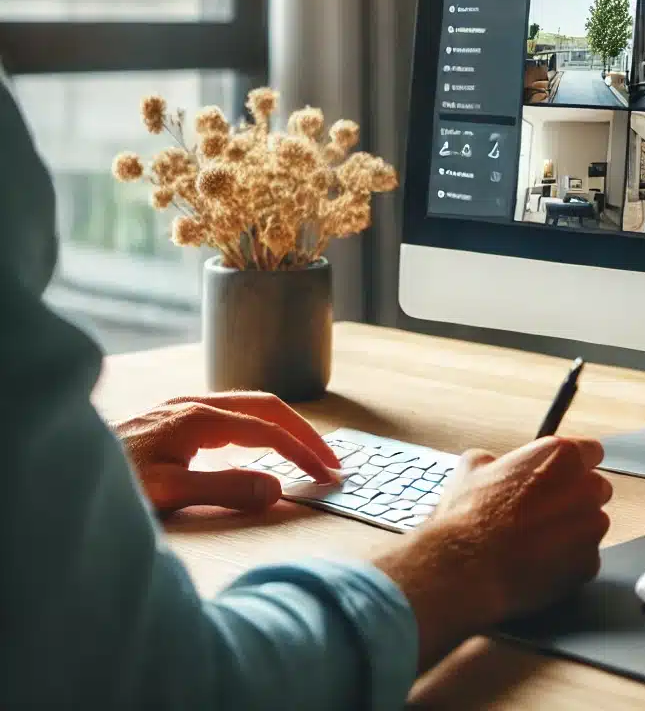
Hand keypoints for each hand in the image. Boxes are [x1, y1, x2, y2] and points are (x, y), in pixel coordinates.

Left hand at [113, 392, 340, 513]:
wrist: (61, 470)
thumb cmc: (111, 484)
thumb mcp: (169, 493)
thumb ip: (225, 489)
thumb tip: (276, 488)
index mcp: (200, 418)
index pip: (268, 429)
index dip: (302, 452)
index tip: (327, 476)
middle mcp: (195, 404)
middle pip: (267, 406)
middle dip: (303, 432)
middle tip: (331, 461)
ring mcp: (183, 406)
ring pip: (249, 405)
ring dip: (283, 427)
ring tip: (306, 452)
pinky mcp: (173, 416)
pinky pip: (231, 412)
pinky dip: (259, 426)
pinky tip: (256, 447)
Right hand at [374, 436, 611, 668]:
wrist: (467, 567)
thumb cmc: (470, 514)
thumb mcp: (472, 467)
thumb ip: (496, 460)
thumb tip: (493, 464)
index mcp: (561, 455)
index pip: (590, 451)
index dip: (572, 465)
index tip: (560, 475)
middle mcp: (585, 487)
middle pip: (596, 488)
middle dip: (576, 497)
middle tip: (544, 510)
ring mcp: (591, 527)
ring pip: (592, 524)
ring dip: (573, 530)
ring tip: (537, 542)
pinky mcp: (589, 563)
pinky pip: (585, 558)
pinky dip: (569, 562)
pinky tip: (539, 563)